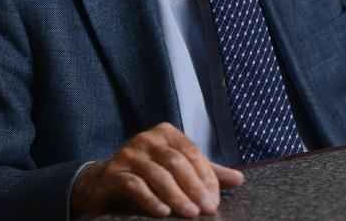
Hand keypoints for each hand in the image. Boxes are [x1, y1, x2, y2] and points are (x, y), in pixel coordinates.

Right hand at [71, 122, 243, 217]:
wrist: (105, 180)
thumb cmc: (149, 173)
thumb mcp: (178, 169)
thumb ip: (207, 173)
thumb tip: (239, 179)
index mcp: (166, 133)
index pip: (192, 152)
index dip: (206, 176)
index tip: (215, 199)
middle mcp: (147, 138)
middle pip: (176, 162)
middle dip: (194, 187)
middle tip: (208, 209)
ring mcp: (129, 154)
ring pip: (157, 174)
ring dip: (177, 195)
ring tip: (191, 213)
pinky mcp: (114, 172)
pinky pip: (135, 185)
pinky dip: (151, 199)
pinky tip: (164, 212)